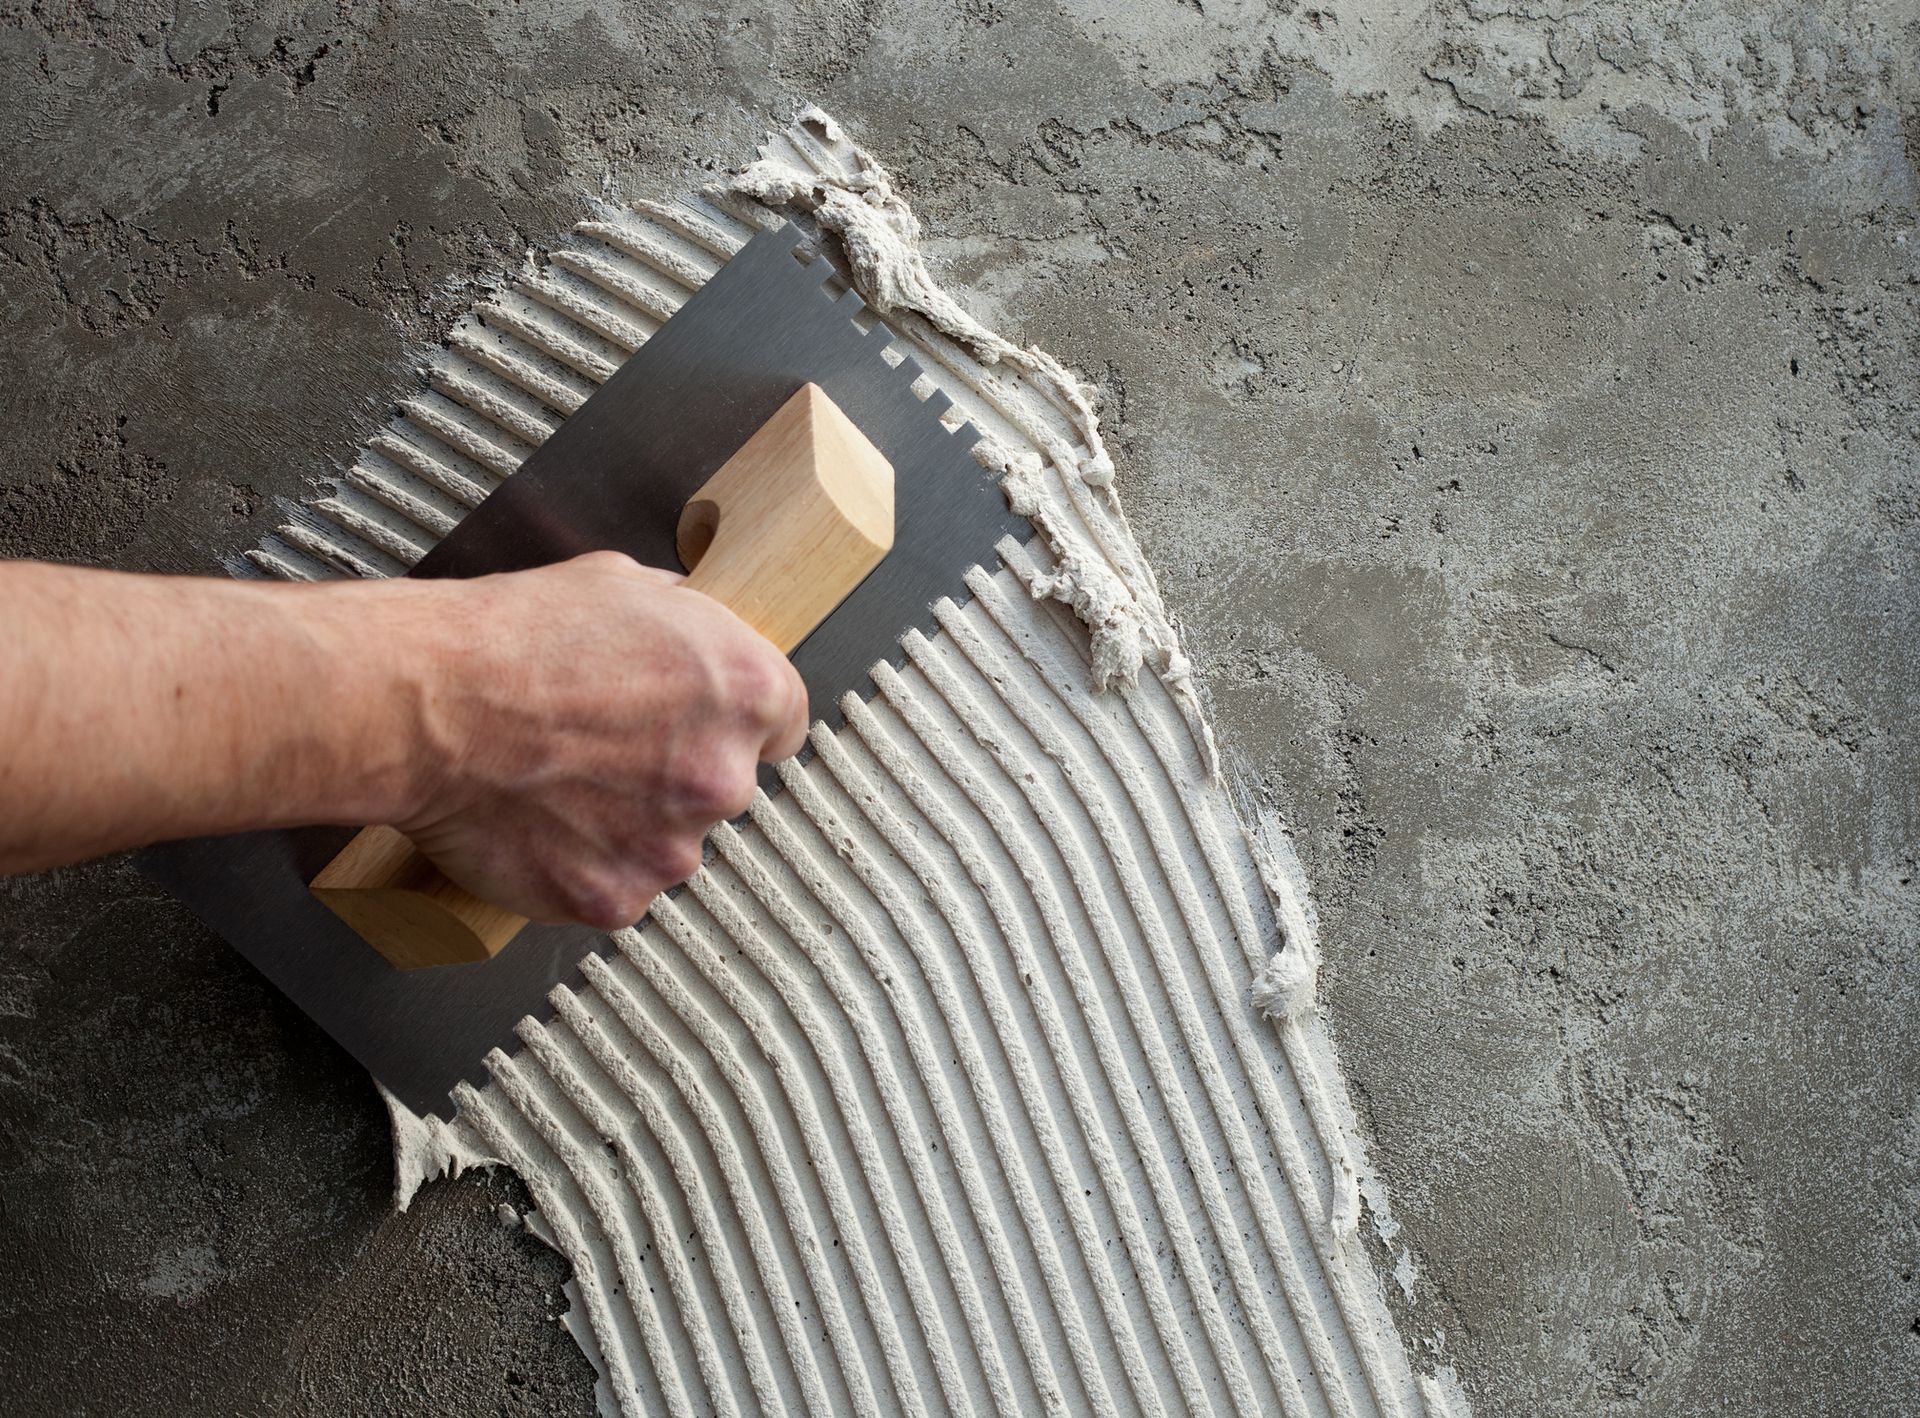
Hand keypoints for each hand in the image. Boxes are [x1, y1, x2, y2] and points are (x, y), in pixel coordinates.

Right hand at [392, 551, 807, 928]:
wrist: (425, 703)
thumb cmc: (509, 641)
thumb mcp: (622, 583)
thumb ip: (682, 619)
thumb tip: (690, 625)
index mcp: (746, 691)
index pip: (783, 725)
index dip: (732, 722)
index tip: (700, 726)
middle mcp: (722, 776)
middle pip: (722, 787)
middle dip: (673, 771)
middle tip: (604, 748)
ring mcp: (670, 847)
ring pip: (667, 843)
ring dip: (629, 824)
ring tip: (562, 782)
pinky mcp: (615, 898)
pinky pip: (615, 888)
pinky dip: (583, 867)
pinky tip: (543, 824)